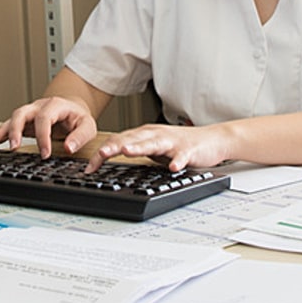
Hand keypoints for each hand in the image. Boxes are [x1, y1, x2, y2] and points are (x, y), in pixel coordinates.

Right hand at [0, 96, 98, 158]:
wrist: (73, 108)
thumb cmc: (78, 117)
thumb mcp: (87, 125)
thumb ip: (80, 136)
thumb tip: (69, 147)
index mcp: (54, 105)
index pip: (44, 119)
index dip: (43, 137)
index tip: (45, 154)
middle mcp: (38, 107)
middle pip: (22, 113)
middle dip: (16, 130)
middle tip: (14, 147)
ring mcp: (30, 113)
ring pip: (12, 118)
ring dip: (2, 131)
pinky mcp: (24, 122)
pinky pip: (8, 126)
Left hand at [87, 123, 231, 173]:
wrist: (212, 140)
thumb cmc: (180, 144)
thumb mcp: (153, 147)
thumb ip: (136, 151)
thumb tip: (111, 161)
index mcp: (145, 135)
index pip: (119, 140)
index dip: (103, 153)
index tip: (89, 168)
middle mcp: (156, 135)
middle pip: (132, 139)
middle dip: (115, 146)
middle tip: (100, 154)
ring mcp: (173, 142)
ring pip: (153, 143)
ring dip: (139, 147)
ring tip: (127, 151)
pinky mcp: (189, 150)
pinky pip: (182, 156)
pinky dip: (177, 161)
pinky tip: (173, 167)